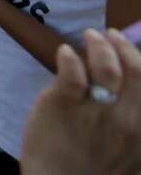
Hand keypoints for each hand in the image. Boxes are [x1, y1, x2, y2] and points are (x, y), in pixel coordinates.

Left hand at [21, 28, 140, 174]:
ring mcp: (95, 110)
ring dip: (99, 45)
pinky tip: (64, 52)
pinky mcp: (63, 103)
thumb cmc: (95, 169)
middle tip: (109, 34)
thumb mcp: (131, 152)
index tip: (129, 46)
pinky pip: (72, 72)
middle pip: (134, 70)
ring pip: (106, 66)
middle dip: (122, 45)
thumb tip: (126, 87)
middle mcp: (126, 118)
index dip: (139, 57)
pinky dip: (70, 57)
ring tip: (90, 36)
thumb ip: (133, 118)